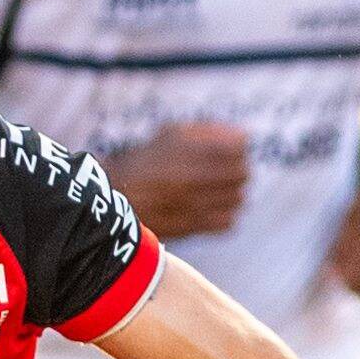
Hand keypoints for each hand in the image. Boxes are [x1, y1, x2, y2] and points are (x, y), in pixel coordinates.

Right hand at [108, 121, 249, 238]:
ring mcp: (195, 203)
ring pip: (238, 198)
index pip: (240, 145)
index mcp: (191, 149)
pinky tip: (211, 209)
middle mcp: (196, 176)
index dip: (237, 146)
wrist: (115, 196)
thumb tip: (244, 137)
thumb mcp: (171, 133)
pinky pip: (228, 222)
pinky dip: (225, 215)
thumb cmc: (146, 160)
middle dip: (236, 169)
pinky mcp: (192, 227)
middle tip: (224, 171)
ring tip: (216, 190)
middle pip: (243, 173)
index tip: (228, 150)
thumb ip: (208, 131)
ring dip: (231, 193)